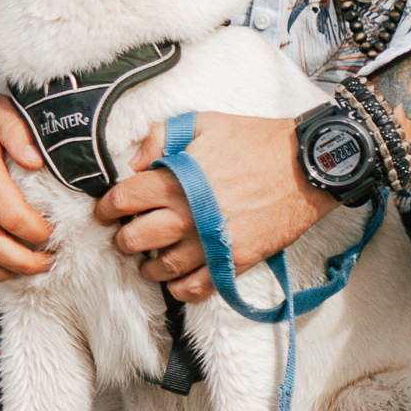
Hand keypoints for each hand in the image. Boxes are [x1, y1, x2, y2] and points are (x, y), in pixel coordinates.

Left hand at [93, 112, 334, 301]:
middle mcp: (186, 214)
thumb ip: (161, 135)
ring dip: (148, 267)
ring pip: (161, 268)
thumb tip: (134, 161)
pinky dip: (180, 289)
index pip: (122, 200)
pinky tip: (177, 280)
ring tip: (149, 261)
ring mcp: (209, 242)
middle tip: (128, 235)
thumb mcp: (203, 122)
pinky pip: (196, 288)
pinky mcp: (233, 261)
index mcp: (174, 179)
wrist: (304, 167)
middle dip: (124, 238)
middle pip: (133, 239)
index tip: (106, 211)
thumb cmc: (254, 141)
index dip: (106, 207)